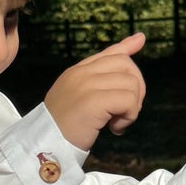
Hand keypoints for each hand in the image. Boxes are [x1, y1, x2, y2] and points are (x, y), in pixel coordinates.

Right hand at [43, 31, 146, 149]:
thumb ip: (98, 86)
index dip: (127, 46)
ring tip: (116, 122)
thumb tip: (122, 81)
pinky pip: (128, 100)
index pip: (108, 52)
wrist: (45, 145)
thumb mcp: (78, 100)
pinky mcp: (93, 100)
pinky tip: (115, 128)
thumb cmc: (62, 129)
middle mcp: (82, 73)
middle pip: (126, 64)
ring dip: (132, 107)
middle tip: (126, 112)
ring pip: (131, 83)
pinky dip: (129, 116)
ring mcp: (87, 84)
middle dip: (136, 88)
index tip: (141, 39)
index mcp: (77, 72)